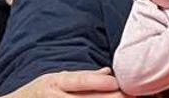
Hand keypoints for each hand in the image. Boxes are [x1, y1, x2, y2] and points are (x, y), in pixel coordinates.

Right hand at [1, 69, 123, 97]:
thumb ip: (82, 77)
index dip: (100, 83)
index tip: (119, 83)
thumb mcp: (55, 78)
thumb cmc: (37, 93)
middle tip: (131, 95)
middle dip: (111, 97)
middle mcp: (55, 97)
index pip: (80, 81)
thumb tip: (108, 73)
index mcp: (55, 82)